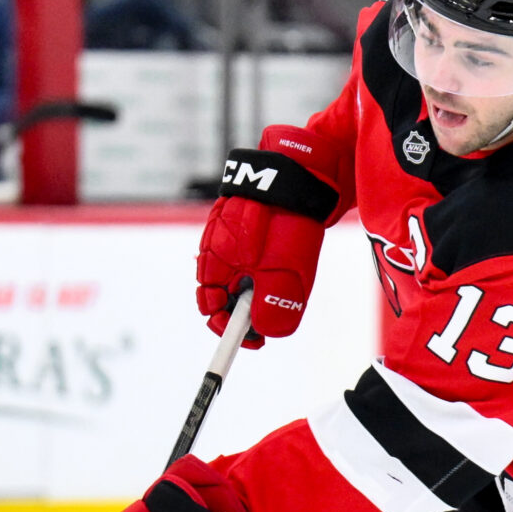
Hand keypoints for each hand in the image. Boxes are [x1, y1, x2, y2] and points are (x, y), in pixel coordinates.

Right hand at [199, 123, 337, 344]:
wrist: (301, 171)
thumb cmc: (287, 222)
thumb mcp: (284, 274)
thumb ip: (273, 307)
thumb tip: (266, 332)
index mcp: (215, 261)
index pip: (211, 308)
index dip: (232, 329)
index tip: (256, 340)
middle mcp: (214, 247)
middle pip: (224, 293)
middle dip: (247, 309)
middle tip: (276, 314)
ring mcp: (227, 233)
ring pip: (239, 275)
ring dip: (258, 287)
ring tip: (286, 282)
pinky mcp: (243, 223)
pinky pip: (248, 255)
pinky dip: (263, 267)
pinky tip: (285, 260)